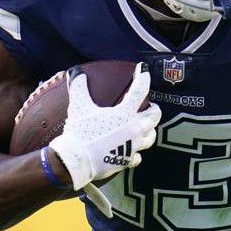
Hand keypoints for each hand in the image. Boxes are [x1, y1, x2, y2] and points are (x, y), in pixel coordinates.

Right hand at [49, 63, 160, 191]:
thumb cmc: (80, 131)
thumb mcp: (78, 106)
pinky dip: (136, 153)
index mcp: (124, 114)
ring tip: (145, 128)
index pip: (139, 91)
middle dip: (154, 110)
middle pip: (154, 117)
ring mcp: (132, 146)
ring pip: (151, 137)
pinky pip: (138, 157)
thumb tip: (76, 73)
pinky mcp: (126, 160)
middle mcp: (133, 129)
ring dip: (149, 131)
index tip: (143, 69)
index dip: (143, 76)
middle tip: (151, 107)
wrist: (76, 160)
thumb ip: (79, 87)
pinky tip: (132, 152)